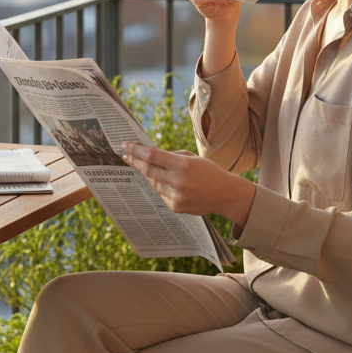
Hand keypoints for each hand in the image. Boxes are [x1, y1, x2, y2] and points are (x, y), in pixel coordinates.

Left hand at [120, 142, 254, 226]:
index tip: (125, 145)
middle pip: (147, 170)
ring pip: (153, 182)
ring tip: (146, 166)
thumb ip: (170, 156)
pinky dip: (160, 186)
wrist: (226, 195)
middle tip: (125, 155)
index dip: (136, 150)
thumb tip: (148, 154)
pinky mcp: (176, 207)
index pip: (151, 155)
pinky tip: (165, 181)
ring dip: (148, 174)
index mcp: (183, 165)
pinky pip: (161, 193)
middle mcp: (178, 182)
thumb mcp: (192, 158)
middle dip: (134, 161)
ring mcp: (176, 196)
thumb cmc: (209, 172)